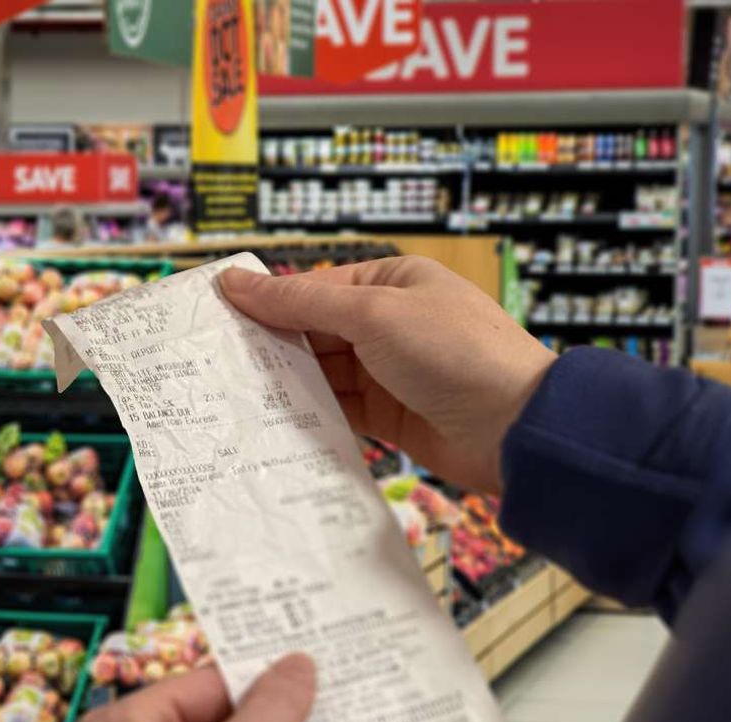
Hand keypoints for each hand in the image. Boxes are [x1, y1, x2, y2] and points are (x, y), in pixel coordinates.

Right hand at [221, 257, 554, 492]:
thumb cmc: (456, 353)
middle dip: (270, 346)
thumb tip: (237, 282)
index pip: (313, 288)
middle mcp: (388, 324)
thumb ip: (301, 303)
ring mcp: (387, 371)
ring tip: (234, 391)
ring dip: (285, 382)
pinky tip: (274, 418)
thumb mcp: (373, 315)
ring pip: (320, 372)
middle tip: (215, 360)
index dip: (265, 302)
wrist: (516, 429)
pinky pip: (336, 408)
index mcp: (391, 283)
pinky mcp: (387, 415)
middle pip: (312, 331)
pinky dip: (308, 412)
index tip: (215, 315)